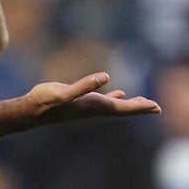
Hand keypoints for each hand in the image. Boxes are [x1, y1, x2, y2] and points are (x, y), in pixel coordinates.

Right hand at [29, 73, 160, 123]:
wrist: (31, 111)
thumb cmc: (46, 101)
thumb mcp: (64, 92)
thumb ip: (84, 85)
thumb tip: (105, 77)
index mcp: (94, 105)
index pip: (122, 107)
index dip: (139, 107)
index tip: (156, 107)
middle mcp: (93, 109)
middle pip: (122, 109)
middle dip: (139, 108)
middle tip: (157, 108)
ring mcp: (87, 107)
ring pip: (114, 106)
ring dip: (129, 105)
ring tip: (143, 103)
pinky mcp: (80, 103)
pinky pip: (102, 101)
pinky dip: (113, 98)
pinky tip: (116, 93)